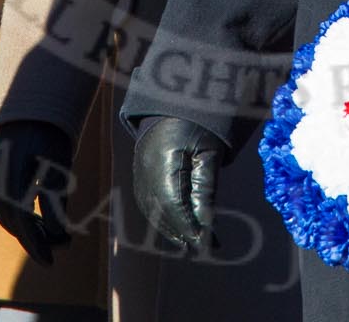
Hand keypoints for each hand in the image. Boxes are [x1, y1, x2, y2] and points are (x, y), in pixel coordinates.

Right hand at [0, 120, 74, 263]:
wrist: (32, 109)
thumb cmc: (50, 134)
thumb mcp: (59, 164)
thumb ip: (57, 200)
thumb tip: (61, 239)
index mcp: (11, 169)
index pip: (20, 217)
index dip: (35, 243)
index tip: (51, 260)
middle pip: (10, 220)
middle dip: (32, 240)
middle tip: (55, 251)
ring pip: (5, 215)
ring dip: (26, 230)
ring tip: (49, 239)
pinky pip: (4, 205)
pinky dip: (20, 218)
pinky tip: (38, 223)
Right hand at [132, 116, 225, 249]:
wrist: (173, 102)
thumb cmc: (197, 125)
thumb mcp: (208, 154)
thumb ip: (206, 190)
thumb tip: (207, 224)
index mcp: (164, 167)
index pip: (176, 208)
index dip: (191, 229)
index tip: (208, 245)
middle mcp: (146, 174)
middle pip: (162, 214)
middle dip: (184, 233)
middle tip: (206, 246)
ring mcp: (140, 175)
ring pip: (152, 212)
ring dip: (172, 229)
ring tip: (193, 241)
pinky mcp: (140, 175)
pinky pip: (147, 203)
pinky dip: (161, 218)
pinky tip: (176, 226)